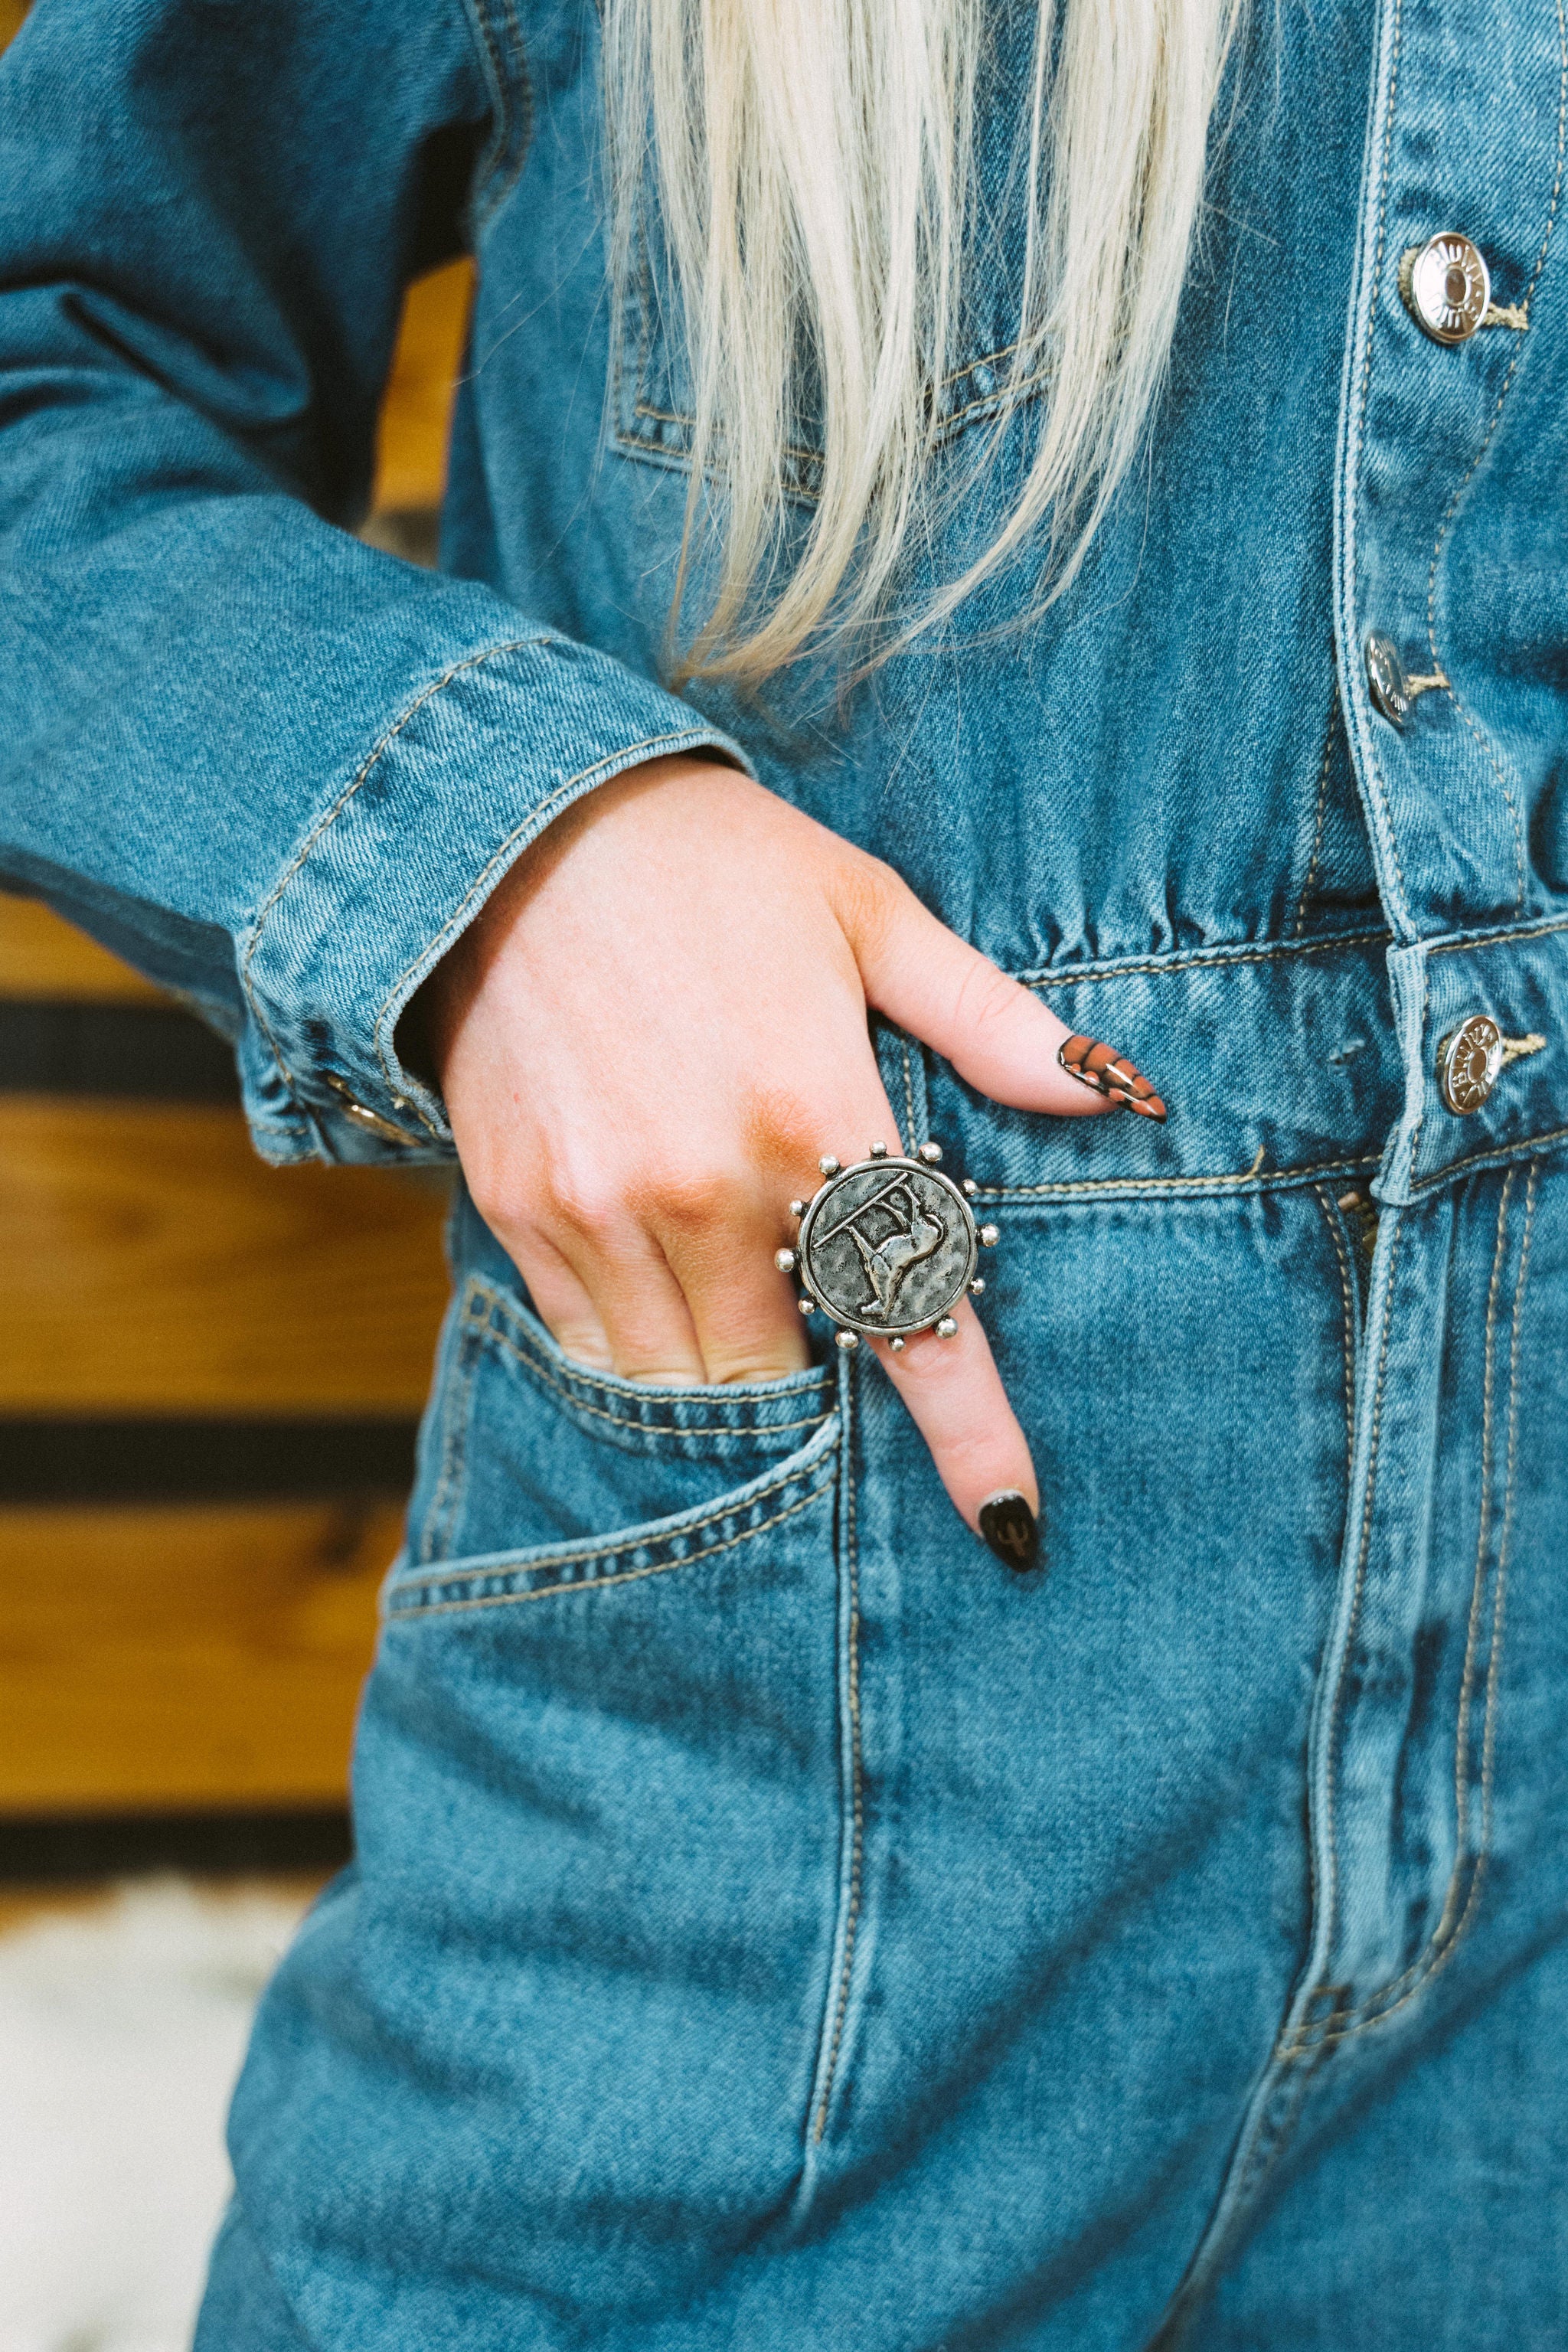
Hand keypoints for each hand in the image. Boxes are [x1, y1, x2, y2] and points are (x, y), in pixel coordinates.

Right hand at [423, 758, 1152, 1556]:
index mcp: (814, 1114)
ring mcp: (603, 1210)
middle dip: (825, 1379)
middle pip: (793, 1376)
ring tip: (747, 1306)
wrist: (509, 827)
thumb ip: (986, 1019)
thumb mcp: (868, 912)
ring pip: (689, 1383)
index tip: (1012, 1524)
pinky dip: (643, 1344)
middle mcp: (708, 1187)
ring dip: (735, 1374)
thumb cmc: (714, 864)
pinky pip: (595, 1345)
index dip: (968, 1436)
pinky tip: (661, 1272)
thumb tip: (1111, 1091)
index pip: (913, 1321)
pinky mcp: (522, 1213)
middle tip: (833, 1322)